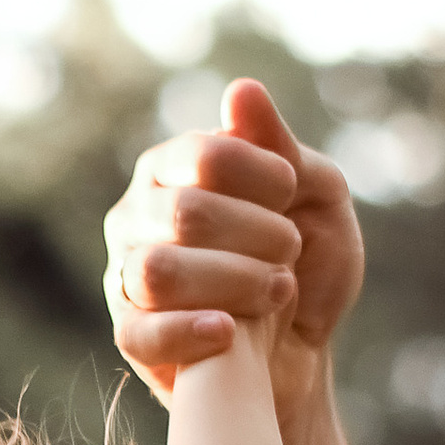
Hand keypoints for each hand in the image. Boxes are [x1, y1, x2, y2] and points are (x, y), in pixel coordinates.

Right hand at [103, 79, 364, 430]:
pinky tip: (230, 331)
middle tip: (291, 250)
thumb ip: (283, 148)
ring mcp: (127, 275)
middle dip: (259, 234)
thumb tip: (241, 91)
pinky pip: (141, 332)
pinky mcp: (130, 336)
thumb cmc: (307, 266)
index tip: (293, 193)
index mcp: (172, 168)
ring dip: (235, 282)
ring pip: (160, 271)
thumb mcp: (317, 199)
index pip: (205, 155)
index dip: (262, 174)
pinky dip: (190, 330)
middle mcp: (138, 214)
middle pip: (186, 212)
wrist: (304, 352)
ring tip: (277, 291)